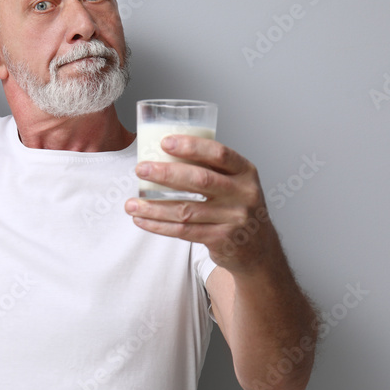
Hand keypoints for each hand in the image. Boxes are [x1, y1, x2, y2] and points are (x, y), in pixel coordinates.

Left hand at [124, 135, 276, 273]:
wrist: (258, 247)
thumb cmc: (236, 206)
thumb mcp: (234, 182)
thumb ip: (209, 169)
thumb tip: (162, 153)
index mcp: (245, 171)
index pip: (219, 153)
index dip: (191, 146)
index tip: (165, 142)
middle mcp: (244, 194)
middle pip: (200, 180)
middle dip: (166, 174)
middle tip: (140, 169)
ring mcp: (234, 218)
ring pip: (186, 210)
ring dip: (154, 207)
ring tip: (130, 203)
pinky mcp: (222, 239)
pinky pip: (184, 231)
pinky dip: (159, 226)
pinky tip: (142, 220)